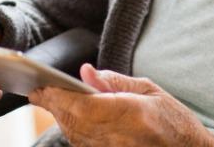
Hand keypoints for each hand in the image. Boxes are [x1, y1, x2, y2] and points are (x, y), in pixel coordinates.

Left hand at [28, 64, 213, 146]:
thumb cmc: (175, 122)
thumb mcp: (150, 91)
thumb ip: (115, 81)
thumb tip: (85, 72)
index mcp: (131, 114)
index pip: (83, 105)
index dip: (58, 95)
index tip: (41, 85)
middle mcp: (120, 137)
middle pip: (74, 120)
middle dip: (53, 104)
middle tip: (37, 90)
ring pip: (75, 135)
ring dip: (60, 117)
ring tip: (47, 99)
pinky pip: (84, 145)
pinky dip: (72, 131)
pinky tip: (67, 118)